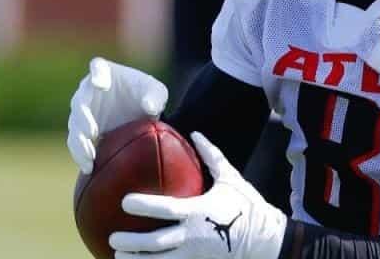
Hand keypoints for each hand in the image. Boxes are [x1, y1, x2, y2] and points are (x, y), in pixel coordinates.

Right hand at [66, 57, 168, 173]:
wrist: (140, 113)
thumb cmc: (147, 94)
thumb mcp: (157, 92)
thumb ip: (155, 97)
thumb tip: (148, 108)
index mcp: (106, 72)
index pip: (97, 67)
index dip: (97, 74)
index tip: (101, 84)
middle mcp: (89, 90)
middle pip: (80, 101)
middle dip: (83, 117)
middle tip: (91, 133)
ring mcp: (83, 111)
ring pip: (75, 125)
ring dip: (79, 141)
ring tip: (89, 157)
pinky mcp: (83, 130)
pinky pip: (76, 142)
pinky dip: (80, 154)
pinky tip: (89, 167)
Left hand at [110, 132, 287, 258]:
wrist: (267, 241)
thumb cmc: (247, 206)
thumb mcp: (231, 178)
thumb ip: (212, 156)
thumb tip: (195, 134)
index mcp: (198, 211)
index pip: (165, 209)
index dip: (144, 206)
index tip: (125, 202)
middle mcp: (193, 236)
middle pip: (155, 243)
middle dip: (131, 243)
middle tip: (113, 238)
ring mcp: (195, 255)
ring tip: (117, 258)